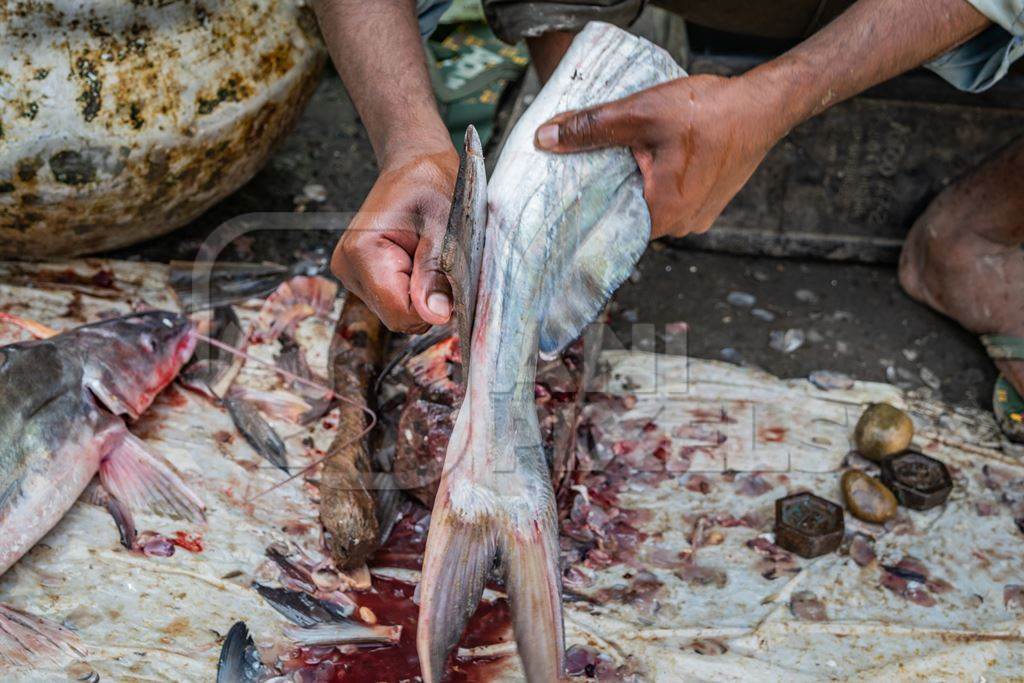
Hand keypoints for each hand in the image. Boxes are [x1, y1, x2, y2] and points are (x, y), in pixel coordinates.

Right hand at [331, 145, 458, 332]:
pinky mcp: (361, 278)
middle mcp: (348, 269)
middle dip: (429, 301)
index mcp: (362, 253)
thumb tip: (437, 314)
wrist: (413, 165)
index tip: (454, 283)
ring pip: (397, 312)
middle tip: (443, 263)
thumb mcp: (444, 222)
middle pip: (398, 316)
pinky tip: (419, 261)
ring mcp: (352, 275)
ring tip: (429, 256)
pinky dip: (415, 290)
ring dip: (423, 295)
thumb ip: (437, 269)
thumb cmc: (430, 183)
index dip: (434, 309)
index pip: (400, 313)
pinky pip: (395, 301)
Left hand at [534, 74, 785, 238]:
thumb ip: (590, 128)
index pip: (607, 229)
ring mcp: (697, 218)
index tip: (560, 201)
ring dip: (633, 187)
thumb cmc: (709, 112)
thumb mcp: (639, 114)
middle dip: (605, 195)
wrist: (763, 106)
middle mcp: (681, 226)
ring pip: (649, 207)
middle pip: (627, 217)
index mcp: (663, 215)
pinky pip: (669, 200)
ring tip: (614, 162)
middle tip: (580, 172)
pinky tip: (646, 161)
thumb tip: (544, 138)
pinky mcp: (707, 204)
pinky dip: (655, 183)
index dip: (582, 213)